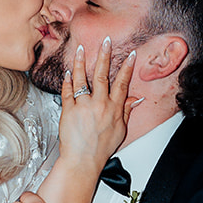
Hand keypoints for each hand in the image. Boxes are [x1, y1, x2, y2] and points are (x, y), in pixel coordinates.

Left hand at [55, 38, 139, 172]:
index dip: (127, 68)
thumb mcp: (120, 131)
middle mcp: (99, 105)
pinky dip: (68, 81)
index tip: (130, 55)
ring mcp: (83, 106)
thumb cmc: (101, 149)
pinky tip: (68, 72)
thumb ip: (126, 112)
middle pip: (102, 75)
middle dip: (105, 56)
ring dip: (82, 62)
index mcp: (114, 109)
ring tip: (81, 49)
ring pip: (82, 79)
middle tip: (105, 41)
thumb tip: (134, 99)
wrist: (83, 160)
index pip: (122, 83)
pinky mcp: (68, 110)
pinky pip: (67, 91)